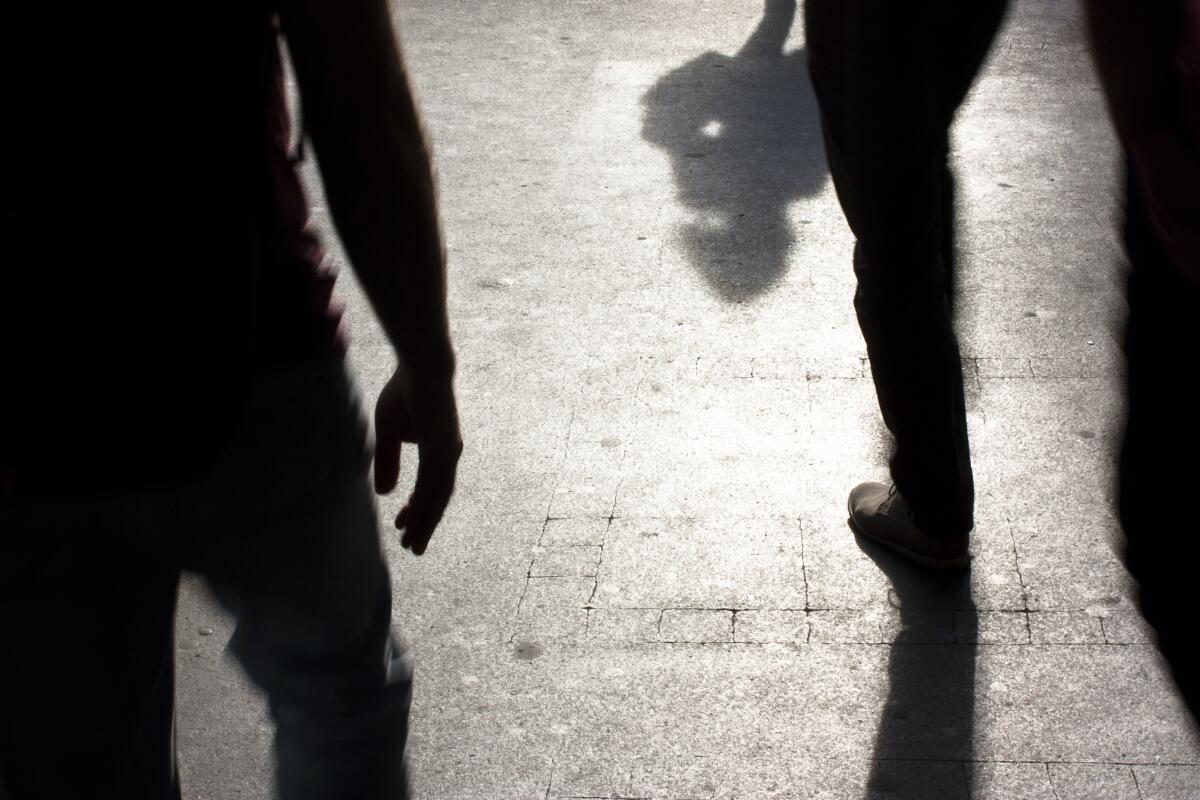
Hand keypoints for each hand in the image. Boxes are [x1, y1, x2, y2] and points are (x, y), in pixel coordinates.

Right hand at [373, 365, 461, 554]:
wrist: (420, 366)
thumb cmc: (404, 392)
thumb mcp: (388, 432)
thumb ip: (388, 462)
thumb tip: (386, 493)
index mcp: (440, 450)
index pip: (431, 488)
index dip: (418, 508)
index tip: (402, 524)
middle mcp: (448, 455)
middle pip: (438, 499)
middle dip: (424, 524)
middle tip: (412, 548)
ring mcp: (448, 453)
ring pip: (437, 498)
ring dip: (425, 523)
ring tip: (413, 546)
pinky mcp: (442, 448)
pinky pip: (432, 485)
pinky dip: (423, 506)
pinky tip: (413, 522)